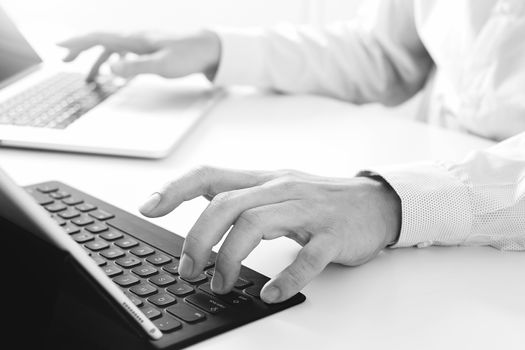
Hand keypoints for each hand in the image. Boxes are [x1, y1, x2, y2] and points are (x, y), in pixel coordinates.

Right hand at [58, 30, 220, 81]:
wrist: (211, 48)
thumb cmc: (190, 55)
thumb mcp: (163, 65)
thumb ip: (136, 67)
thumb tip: (110, 68)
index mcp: (135, 39)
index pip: (99, 38)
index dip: (77, 43)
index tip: (58, 47)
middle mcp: (137, 38)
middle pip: (102, 41)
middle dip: (82, 51)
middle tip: (66, 62)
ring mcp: (144, 43)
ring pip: (114, 48)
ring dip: (98, 60)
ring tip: (90, 77)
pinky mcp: (152, 49)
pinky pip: (127, 53)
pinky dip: (116, 62)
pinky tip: (117, 72)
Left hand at [139, 166, 400, 302]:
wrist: (375, 202)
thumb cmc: (319, 200)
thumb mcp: (277, 190)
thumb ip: (243, 200)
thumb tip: (203, 217)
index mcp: (263, 180)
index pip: (211, 174)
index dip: (176, 187)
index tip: (150, 206)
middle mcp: (281, 189)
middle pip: (226, 204)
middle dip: (198, 239)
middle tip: (190, 269)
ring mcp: (307, 210)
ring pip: (256, 225)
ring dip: (229, 258)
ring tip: (221, 284)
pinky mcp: (332, 235)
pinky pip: (306, 257)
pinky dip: (285, 277)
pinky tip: (270, 293)